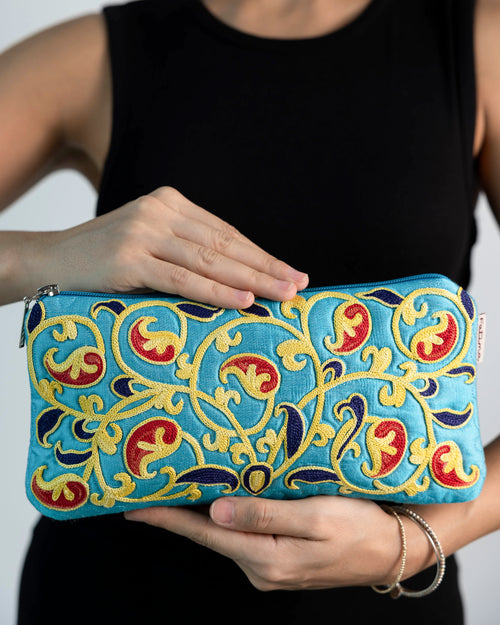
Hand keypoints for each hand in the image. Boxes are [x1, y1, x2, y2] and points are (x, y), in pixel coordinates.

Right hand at [27, 186, 308, 305]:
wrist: (47, 261)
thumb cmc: (104, 261)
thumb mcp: (149, 245)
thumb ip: (185, 252)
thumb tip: (236, 278)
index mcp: (169, 203)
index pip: (225, 233)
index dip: (260, 254)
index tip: (290, 271)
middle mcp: (160, 211)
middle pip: (225, 245)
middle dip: (266, 267)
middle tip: (299, 285)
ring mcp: (143, 232)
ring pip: (210, 261)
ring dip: (252, 280)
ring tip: (284, 295)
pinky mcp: (128, 258)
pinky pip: (182, 279)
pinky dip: (216, 292)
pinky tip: (244, 300)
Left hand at [125, 496, 414, 590]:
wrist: (395, 549)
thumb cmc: (361, 527)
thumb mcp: (316, 517)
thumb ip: (265, 515)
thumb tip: (215, 513)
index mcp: (267, 559)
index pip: (205, 534)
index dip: (168, 519)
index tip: (134, 507)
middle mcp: (262, 569)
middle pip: (211, 535)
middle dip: (180, 513)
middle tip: (150, 487)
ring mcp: (271, 567)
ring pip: (228, 534)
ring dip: (204, 513)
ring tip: (182, 486)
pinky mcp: (281, 560)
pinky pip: (246, 535)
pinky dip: (230, 517)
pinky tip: (223, 500)